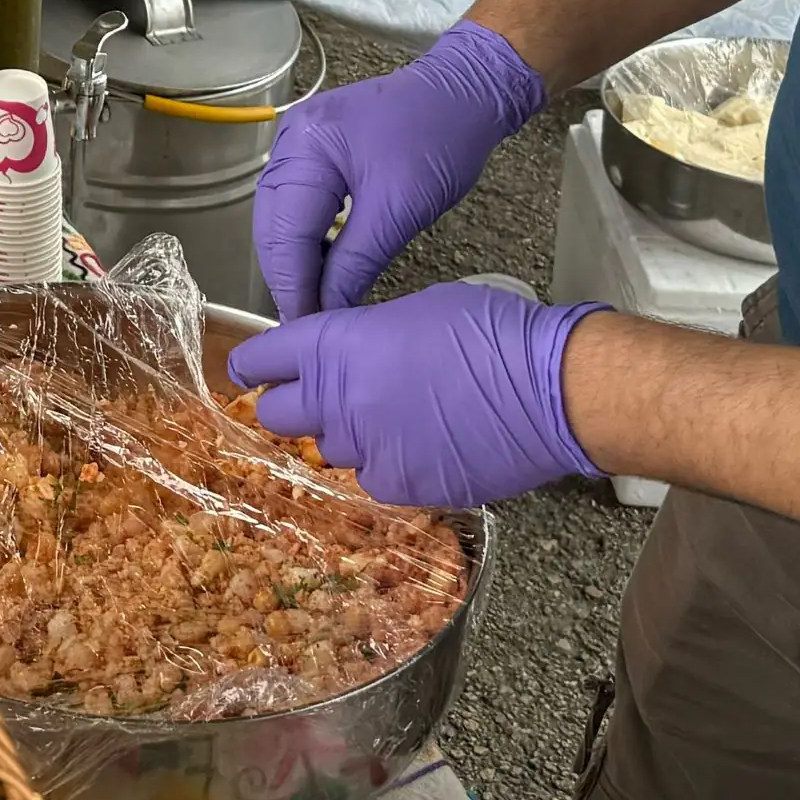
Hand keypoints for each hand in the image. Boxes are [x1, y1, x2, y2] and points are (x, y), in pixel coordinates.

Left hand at [230, 283, 604, 508]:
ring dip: (346, 436)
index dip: (253, 363)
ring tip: (392, 418)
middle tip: (322, 397)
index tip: (250, 369)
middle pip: (277, 413)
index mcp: (337, 346)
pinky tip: (422, 446)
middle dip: (291, 404)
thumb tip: (351, 355)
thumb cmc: (493, 336)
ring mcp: (368, 450)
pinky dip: (387, 465)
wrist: (549, 391)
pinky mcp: (400, 486)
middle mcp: (340, 401)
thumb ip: (364, 337)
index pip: (262, 359)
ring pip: (328, 449)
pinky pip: (372, 478)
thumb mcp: (414, 312)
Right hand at [250, 21, 547, 318]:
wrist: (467, 92)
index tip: (303, 329)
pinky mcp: (314, 151)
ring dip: (294, 261)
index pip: (286, 234)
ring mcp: (298, 143)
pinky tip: (321, 266)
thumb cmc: (440, 142)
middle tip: (306, 322)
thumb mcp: (400, 211)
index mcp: (306, 149)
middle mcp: (290, 142)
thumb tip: (330, 312)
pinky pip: (297, 203)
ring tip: (313, 301)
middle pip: (272, 225)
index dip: (293, 286)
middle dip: (287, 276)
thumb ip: (356, 263)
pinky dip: (306, 238)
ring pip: (280, 217)